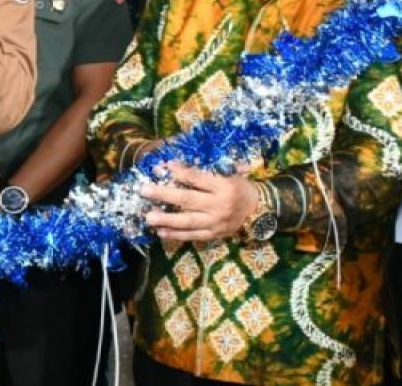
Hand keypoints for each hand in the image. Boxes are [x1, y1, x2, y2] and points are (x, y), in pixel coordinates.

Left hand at [140, 163, 258, 241]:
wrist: (257, 209)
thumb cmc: (238, 186)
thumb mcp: (228, 173)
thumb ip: (204, 170)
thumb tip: (175, 165)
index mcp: (223, 186)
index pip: (197, 178)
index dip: (179, 173)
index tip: (161, 168)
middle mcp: (219, 205)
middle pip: (187, 200)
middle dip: (164, 195)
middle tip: (144, 191)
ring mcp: (216, 222)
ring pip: (188, 221)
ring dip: (166, 219)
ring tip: (148, 217)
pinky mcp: (214, 235)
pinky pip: (193, 236)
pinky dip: (176, 235)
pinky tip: (161, 232)